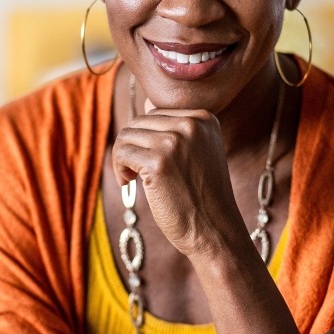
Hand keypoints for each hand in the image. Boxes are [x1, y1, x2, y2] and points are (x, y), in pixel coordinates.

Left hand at [112, 104, 244, 257]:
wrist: (215, 230)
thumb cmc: (201, 196)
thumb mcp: (199, 152)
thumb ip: (177, 128)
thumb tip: (145, 104)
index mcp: (204, 118)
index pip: (156, 114)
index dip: (145, 140)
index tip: (150, 164)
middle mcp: (192, 124)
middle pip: (138, 122)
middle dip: (131, 147)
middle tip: (134, 173)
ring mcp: (175, 141)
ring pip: (126, 135)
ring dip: (122, 158)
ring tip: (131, 178)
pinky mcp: (158, 161)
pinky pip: (122, 153)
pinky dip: (119, 169)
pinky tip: (129, 184)